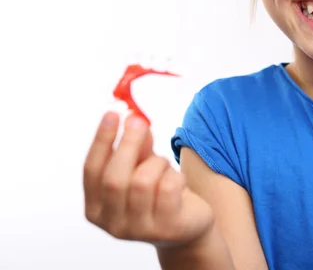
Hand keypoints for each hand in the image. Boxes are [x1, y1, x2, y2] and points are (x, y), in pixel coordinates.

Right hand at [83, 112, 213, 247]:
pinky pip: (168, 188)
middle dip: (128, 144)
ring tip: (164, 165)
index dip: (101, 140)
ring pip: (143, 182)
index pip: (91, 170)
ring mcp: (138, 230)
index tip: (111, 114)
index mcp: (96, 208)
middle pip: (114, 178)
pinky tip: (178, 181)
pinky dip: (175, 175)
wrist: (187, 226)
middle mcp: (112, 223)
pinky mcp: (165, 229)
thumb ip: (137, 148)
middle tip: (139, 121)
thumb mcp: (143, 168)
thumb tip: (134, 119)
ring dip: (157, 163)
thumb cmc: (159, 194)